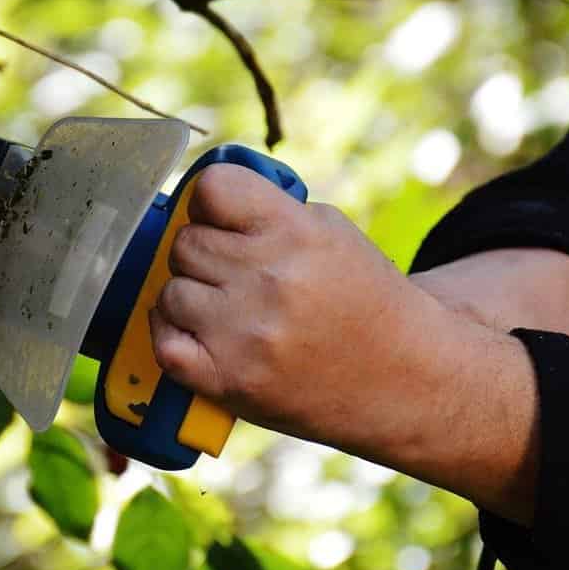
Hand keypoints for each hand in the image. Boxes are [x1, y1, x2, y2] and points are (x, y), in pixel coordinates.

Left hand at [148, 163, 541, 522]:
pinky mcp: (229, 381)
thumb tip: (197, 197)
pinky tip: (200, 334)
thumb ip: (266, 208)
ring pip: (170, 290)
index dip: (208, 201)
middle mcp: (269, 280)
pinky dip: (173, 336)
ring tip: (229, 309)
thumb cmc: (362, 298)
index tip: (220, 217)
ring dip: (190, 297)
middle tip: (235, 273)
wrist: (405, 379)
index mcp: (296, 232)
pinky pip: (163, 342)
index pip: (210, 188)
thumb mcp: (330, 231)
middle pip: (185, 242)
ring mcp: (246, 334)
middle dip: (204, 253)